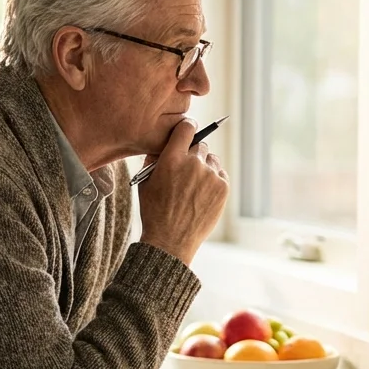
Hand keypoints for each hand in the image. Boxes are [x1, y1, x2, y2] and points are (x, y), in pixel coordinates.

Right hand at [136, 118, 228, 264]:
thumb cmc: (154, 211)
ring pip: (212, 159)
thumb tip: (164, 144)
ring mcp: (211, 176)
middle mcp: (193, 164)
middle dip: (193, 153)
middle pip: (200, 144)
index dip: (187, 128)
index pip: (186, 128)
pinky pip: (220, 173)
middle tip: (186, 168)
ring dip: (204, 166)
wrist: (170, 240)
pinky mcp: (223, 188)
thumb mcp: (145, 182)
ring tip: (194, 184)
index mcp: (172, 158)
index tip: (187, 131)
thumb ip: (154, 159)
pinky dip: (213, 179)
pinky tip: (201, 193)